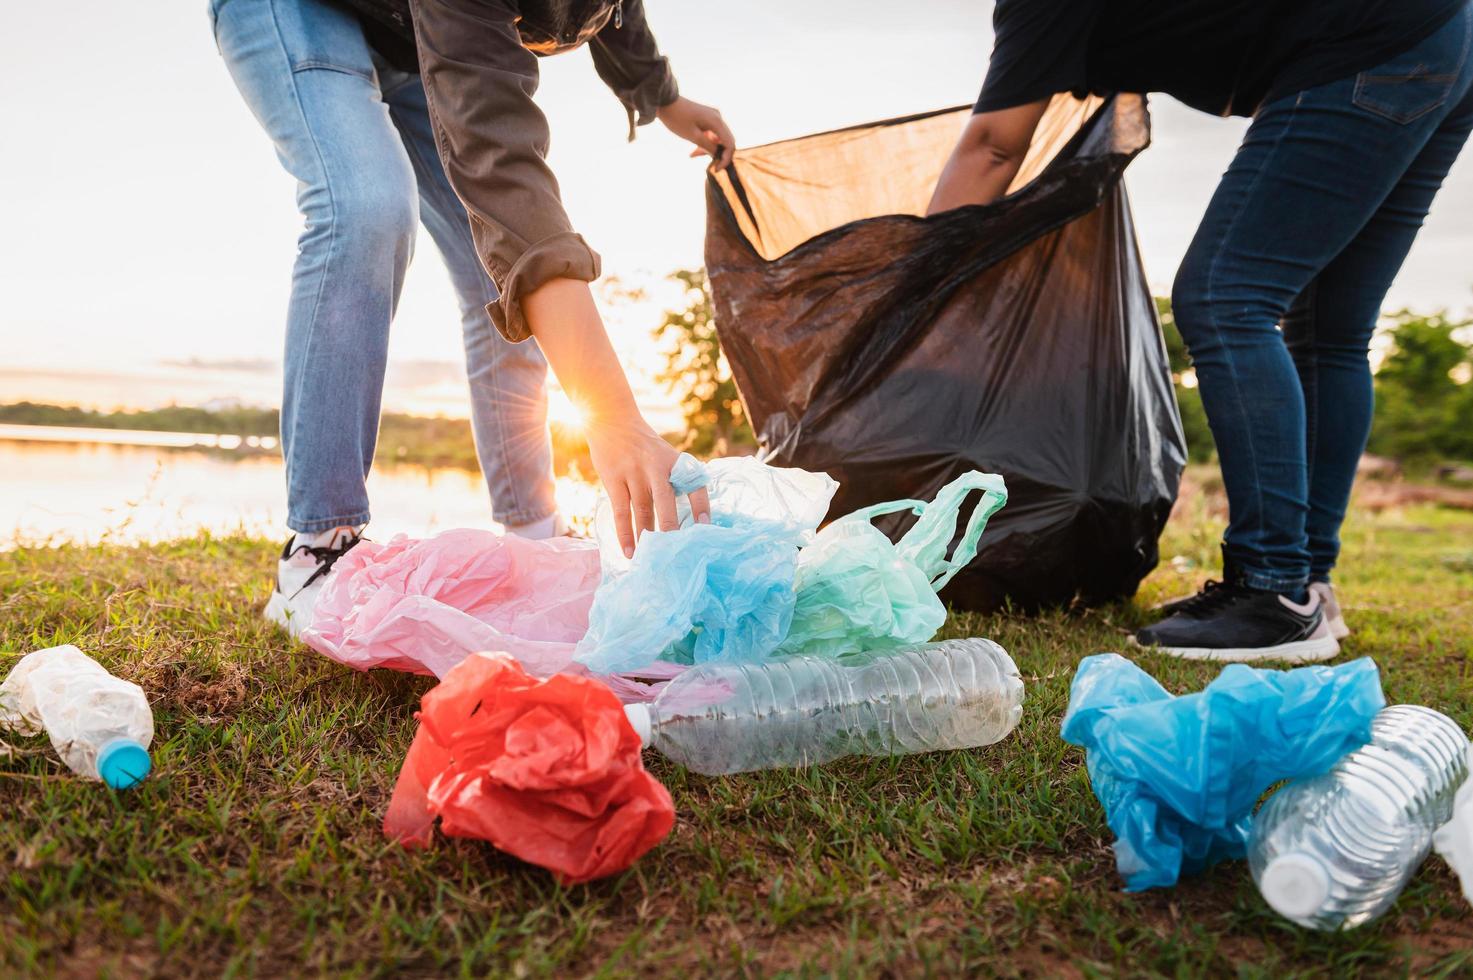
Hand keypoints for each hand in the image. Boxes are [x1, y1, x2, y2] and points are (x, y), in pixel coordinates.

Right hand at [585, 411, 710, 557]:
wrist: (613, 420)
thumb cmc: (645, 447)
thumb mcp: (666, 455)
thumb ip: (677, 480)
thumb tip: (691, 519)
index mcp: (676, 462)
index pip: (695, 485)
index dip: (701, 506)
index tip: (705, 527)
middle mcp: (657, 466)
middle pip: (666, 501)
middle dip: (671, 529)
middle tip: (675, 554)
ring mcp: (634, 472)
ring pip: (642, 510)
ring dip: (646, 537)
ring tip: (649, 560)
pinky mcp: (613, 478)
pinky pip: (621, 511)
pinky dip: (625, 534)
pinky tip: (629, 551)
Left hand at [657, 96, 734, 169]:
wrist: (664, 102)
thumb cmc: (677, 118)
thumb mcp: (693, 136)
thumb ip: (708, 146)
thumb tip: (718, 156)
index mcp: (717, 121)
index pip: (730, 144)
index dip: (726, 159)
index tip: (716, 169)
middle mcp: (718, 117)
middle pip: (726, 141)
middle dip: (719, 155)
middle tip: (708, 165)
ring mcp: (713, 116)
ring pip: (718, 138)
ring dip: (710, 149)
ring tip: (694, 154)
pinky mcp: (707, 117)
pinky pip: (711, 133)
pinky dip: (705, 142)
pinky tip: (694, 150)